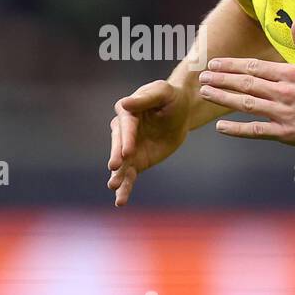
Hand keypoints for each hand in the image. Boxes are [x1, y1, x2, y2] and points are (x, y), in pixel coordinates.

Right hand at [107, 80, 190, 205]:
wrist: (181, 112)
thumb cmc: (171, 98)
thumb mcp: (163, 93)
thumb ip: (145, 99)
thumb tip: (124, 104)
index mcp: (128, 112)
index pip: (126, 126)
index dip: (126, 138)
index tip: (128, 151)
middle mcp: (123, 131)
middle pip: (118, 145)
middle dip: (117, 156)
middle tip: (115, 167)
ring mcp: (128, 148)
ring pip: (121, 164)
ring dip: (117, 175)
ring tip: (113, 186)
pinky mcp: (136, 161)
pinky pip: (129, 176)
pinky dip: (125, 188)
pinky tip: (120, 200)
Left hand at [197, 17, 294, 150]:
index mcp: (291, 74)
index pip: (253, 67)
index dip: (231, 65)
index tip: (215, 64)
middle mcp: (283, 92)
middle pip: (244, 84)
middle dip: (220, 80)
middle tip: (202, 78)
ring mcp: (283, 114)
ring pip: (245, 104)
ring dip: (223, 98)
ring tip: (206, 93)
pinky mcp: (286, 134)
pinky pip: (256, 131)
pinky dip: (237, 130)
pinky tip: (221, 127)